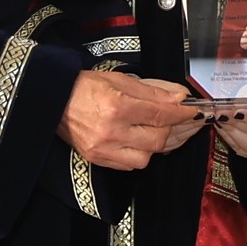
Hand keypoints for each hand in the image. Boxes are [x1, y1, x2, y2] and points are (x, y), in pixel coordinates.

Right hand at [62, 70, 204, 167]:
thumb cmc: (85, 86)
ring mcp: (103, 149)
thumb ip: (152, 90)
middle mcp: (111, 131)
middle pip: (157, 139)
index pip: (161, 115)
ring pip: (146, 158)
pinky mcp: (97, 159)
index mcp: (117, 106)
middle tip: (182, 122)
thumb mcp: (120, 79)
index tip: (193, 111)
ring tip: (161, 133)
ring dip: (156, 146)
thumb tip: (180, 97)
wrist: (53, 100)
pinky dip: (140, 155)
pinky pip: (129, 166)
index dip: (182, 114)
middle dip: (173, 130)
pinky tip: (143, 143)